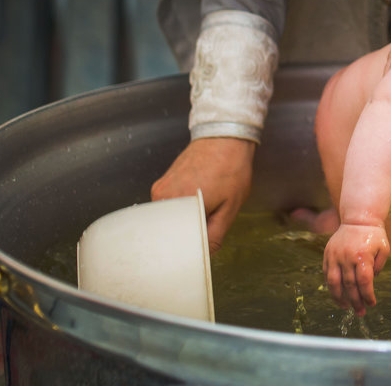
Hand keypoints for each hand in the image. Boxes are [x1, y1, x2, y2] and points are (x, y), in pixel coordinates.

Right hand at [151, 137, 255, 252]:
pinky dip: (180, 209)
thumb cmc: (231, 167)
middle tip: (205, 225)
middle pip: (168, 230)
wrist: (225, 138)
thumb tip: (206, 253)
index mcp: (178, 203)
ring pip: (168, 218)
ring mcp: (160, 188)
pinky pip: (167, 206)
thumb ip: (216, 233)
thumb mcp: (231, 206)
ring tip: (204, 208)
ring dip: (183, 220)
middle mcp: (162, 196)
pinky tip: (197, 200)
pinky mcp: (162, 183)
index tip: (196, 249)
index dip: (186, 248)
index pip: (172, 240)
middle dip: (185, 234)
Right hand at [323, 222, 389, 314]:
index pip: (364, 282)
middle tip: (361, 312)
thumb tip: (370, 282)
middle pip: (350, 285)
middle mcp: (347, 257)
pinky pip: (327, 274)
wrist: (358, 219)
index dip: (367, 295)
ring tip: (346, 307)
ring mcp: (335, 256)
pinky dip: (331, 287)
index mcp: (363, 256)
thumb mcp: (384, 249)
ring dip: (339, 298)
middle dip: (356, 301)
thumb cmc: (374, 235)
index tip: (371, 304)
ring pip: (334, 283)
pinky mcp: (328, 254)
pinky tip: (337, 295)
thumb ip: (378, 267)